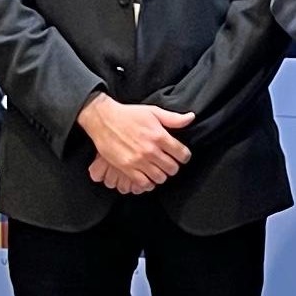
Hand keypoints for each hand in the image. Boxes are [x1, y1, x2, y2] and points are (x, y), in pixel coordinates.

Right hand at [77, 94, 193, 189]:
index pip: (182, 154)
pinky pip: (143, 183)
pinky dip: (148, 183)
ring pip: (160, 178)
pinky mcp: (126, 168)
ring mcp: (138, 160)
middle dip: (173, 167)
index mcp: (159, 136)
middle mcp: (150, 150)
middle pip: (172, 168)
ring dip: (161, 175)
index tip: (181, 156)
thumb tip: (191, 118)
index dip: (184, 156)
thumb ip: (173, 118)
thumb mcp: (153, 112)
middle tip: (169, 163)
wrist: (104, 120)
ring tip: (158, 169)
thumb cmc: (128, 115)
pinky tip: (147, 177)